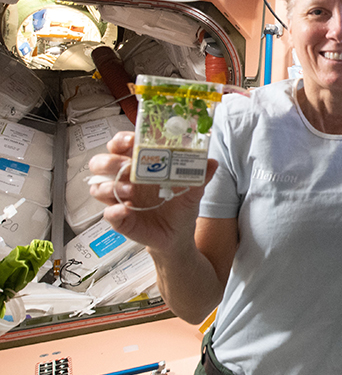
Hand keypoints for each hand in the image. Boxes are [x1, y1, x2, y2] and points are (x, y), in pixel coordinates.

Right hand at [88, 131, 217, 253]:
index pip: (120, 145)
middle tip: (126, 167)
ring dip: (110, 186)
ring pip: (98, 186)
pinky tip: (127, 210)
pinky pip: (107, 213)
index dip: (121, 140)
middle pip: (101, 163)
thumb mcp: (193, 189)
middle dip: (109, 162)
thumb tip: (211, 162)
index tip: (131, 140)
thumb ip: (200, 175)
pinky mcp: (119, 218)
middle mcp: (125, 180)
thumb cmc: (180, 206)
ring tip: (130, 191)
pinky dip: (114, 211)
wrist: (179, 234)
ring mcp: (119, 199)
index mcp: (140, 166)